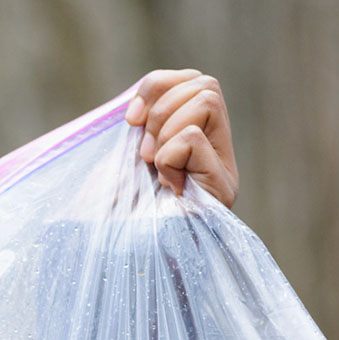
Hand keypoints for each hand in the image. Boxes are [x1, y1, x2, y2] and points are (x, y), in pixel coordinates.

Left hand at [124, 69, 238, 207]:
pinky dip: (168, 155)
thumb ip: (142, 126)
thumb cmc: (114, 213)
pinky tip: (165, 186)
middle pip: (205, 83)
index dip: (157, 87)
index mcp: (193, 138)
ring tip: (153, 167)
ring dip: (165, 130)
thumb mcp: (123, 158)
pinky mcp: (223, 187)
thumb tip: (139, 100)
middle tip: (144, 152)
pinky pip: (193, 137)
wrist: (119, 259)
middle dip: (163, 108)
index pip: (191, 80)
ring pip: (207, 99)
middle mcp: (216, 152)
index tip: (130, 120)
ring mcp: (224, 169)